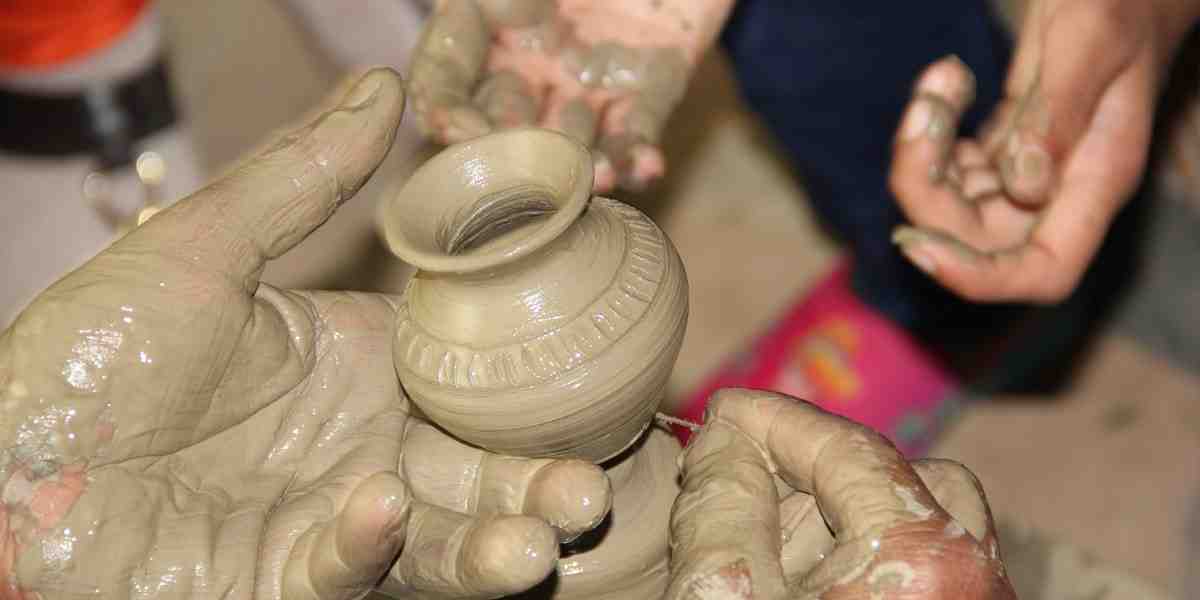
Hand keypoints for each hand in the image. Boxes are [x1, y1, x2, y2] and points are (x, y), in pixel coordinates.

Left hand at [0, 69, 609, 599]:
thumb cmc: (91, 352)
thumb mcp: (206, 247)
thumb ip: (305, 177)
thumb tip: (388, 86)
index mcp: (362, 374)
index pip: (474, 383)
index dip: (535, 389)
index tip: (594, 378)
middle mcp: (362, 453)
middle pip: (479, 478)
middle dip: (541, 489)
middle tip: (585, 489)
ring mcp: (324, 526)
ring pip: (438, 546)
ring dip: (496, 544)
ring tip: (545, 534)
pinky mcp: (278, 587)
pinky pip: (344, 574)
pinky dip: (369, 547)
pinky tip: (379, 506)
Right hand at [406, 0, 733, 191]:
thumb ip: (476, 3)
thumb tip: (441, 49)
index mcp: (486, 22)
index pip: (444, 82)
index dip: (445, 111)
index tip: (461, 128)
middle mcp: (532, 61)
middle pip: (510, 126)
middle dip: (517, 152)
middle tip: (529, 164)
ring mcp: (590, 77)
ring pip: (576, 139)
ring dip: (584, 165)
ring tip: (598, 174)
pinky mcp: (651, 83)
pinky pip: (640, 129)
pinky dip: (641, 154)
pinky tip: (646, 165)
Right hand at [667, 389, 1015, 598]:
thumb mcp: (724, 597)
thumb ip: (723, 504)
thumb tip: (727, 437)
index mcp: (922, 556)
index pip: (847, 447)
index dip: (776, 420)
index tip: (726, 412)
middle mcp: (975, 578)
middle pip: (896, 475)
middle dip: (814, 472)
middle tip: (742, 491)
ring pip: (923, 523)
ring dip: (850, 518)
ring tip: (781, 554)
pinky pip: (932, 572)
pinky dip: (873, 560)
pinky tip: (813, 587)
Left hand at [889, 0, 1198, 301]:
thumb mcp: (1091, 40)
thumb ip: (1058, 114)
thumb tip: (1024, 186)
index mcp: (1098, 180)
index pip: (1043, 271)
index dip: (977, 277)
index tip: (919, 246)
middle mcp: (1062, 189)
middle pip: (976, 240)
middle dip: (928, 191)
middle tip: (922, 114)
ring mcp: (1032, 170)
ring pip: (954, 204)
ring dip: (924, 154)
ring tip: (938, 87)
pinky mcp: (1008, 145)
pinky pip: (953, 167)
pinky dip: (934, 133)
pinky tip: (948, 80)